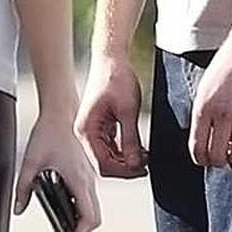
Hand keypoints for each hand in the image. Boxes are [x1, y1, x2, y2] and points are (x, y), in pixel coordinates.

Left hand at [14, 115, 102, 231]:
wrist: (59, 114)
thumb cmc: (48, 133)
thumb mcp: (30, 163)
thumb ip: (23, 188)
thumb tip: (19, 208)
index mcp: (79, 180)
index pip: (90, 218)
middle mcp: (89, 180)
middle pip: (95, 217)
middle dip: (80, 229)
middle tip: (62, 231)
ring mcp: (90, 176)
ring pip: (94, 207)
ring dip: (81, 217)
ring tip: (61, 219)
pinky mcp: (86, 171)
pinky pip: (89, 195)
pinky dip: (80, 205)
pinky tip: (63, 202)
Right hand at [77, 51, 145, 178]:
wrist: (111, 59)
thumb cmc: (115, 78)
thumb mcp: (128, 111)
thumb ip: (131, 140)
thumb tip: (135, 163)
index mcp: (87, 130)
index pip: (103, 164)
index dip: (125, 171)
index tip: (143, 169)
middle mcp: (85, 132)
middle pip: (104, 163)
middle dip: (126, 166)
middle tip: (146, 163)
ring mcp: (91, 130)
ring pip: (107, 156)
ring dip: (126, 159)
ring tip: (145, 155)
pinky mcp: (99, 126)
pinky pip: (110, 146)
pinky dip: (123, 150)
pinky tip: (137, 148)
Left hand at [189, 32, 231, 166]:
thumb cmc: (228, 64)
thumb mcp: (206, 87)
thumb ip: (204, 113)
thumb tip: (203, 139)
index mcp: (204, 107)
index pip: (197, 147)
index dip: (201, 159)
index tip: (205, 160)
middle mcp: (223, 113)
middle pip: (217, 155)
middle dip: (218, 162)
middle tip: (222, 157)